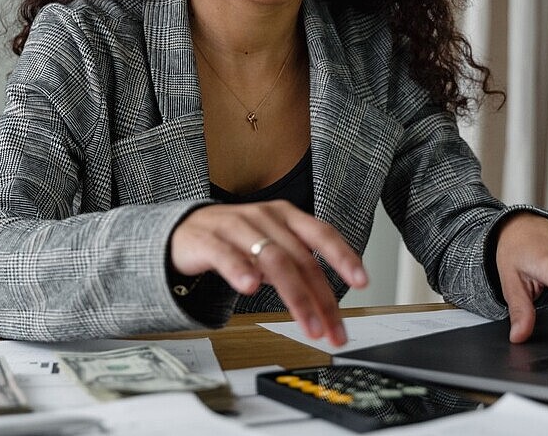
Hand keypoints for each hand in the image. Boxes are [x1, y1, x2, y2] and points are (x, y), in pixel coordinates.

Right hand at [169, 200, 367, 345]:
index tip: (363, 281)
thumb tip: (329, 301)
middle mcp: (265, 218)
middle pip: (300, 258)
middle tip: (331, 330)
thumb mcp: (271, 247)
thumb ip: (298, 267)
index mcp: (285, 216)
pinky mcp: (208, 240)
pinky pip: (227, 255)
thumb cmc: (234, 240)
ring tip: (307, 324)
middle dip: (321, 299)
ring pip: (272, 259)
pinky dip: (240, 271)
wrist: (183, 231)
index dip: (344, 256)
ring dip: (294, 296)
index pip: (321, 233)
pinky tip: (250, 288)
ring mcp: (236, 226)